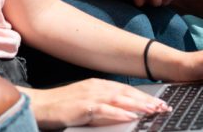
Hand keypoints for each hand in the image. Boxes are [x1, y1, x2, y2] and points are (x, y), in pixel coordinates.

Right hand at [29, 78, 170, 128]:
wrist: (40, 105)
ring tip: (152, 110)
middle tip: (163, 107)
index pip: (126, 90)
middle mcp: (96, 87)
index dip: (143, 96)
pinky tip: (130, 116)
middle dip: (146, 100)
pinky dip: (118, 113)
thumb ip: (105, 105)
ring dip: (137, 105)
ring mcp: (89, 96)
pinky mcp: (82, 107)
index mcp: (98, 85)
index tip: (159, 103)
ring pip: (119, 99)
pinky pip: (104, 110)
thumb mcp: (87, 102)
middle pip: (126, 93)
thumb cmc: (62, 106)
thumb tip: (125, 113)